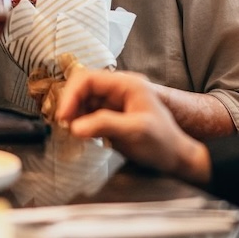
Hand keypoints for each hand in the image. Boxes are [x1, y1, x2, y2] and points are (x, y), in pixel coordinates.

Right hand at [55, 70, 211, 185]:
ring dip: (73, 114)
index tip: (63, 115)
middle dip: (70, 104)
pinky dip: (79, 122)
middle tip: (64, 125)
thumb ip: (105, 125)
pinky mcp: (109, 116)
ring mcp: (113, 103)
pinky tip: (81, 135)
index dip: (71, 94)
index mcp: (127, 84)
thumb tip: (75, 127)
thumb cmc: (163, 142)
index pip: (89, 79)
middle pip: (82, 88)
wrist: (175, 158)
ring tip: (72, 131)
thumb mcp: (136, 131)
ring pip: (82, 100)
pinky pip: (86, 113)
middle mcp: (118, 89)